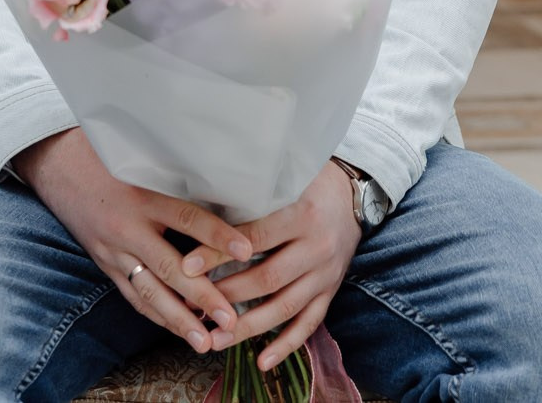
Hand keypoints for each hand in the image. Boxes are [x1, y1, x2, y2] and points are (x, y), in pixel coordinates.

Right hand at [14, 129, 252, 355]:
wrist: (57, 166)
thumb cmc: (106, 157)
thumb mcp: (141, 160)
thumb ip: (177, 178)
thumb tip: (227, 190)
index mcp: (141, 196)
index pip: (185, 217)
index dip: (217, 234)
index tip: (246, 250)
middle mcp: (126, 227)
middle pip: (168, 267)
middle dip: (202, 297)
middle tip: (229, 320)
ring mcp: (112, 250)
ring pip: (148, 292)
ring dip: (178, 320)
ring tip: (205, 342)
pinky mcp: (104, 264)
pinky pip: (132, 295)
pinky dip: (156, 315)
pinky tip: (179, 330)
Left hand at [201, 161, 361, 369]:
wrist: (355, 196)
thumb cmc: (308, 182)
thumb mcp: (284, 179)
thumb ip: (251, 194)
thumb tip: (202, 209)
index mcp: (301, 214)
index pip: (254, 238)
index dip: (219, 253)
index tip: (187, 266)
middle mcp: (316, 247)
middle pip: (268, 278)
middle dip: (227, 295)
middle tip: (192, 306)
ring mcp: (326, 274)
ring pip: (285, 307)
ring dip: (248, 328)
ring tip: (215, 339)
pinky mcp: (330, 292)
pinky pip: (309, 324)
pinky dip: (286, 346)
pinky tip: (262, 362)